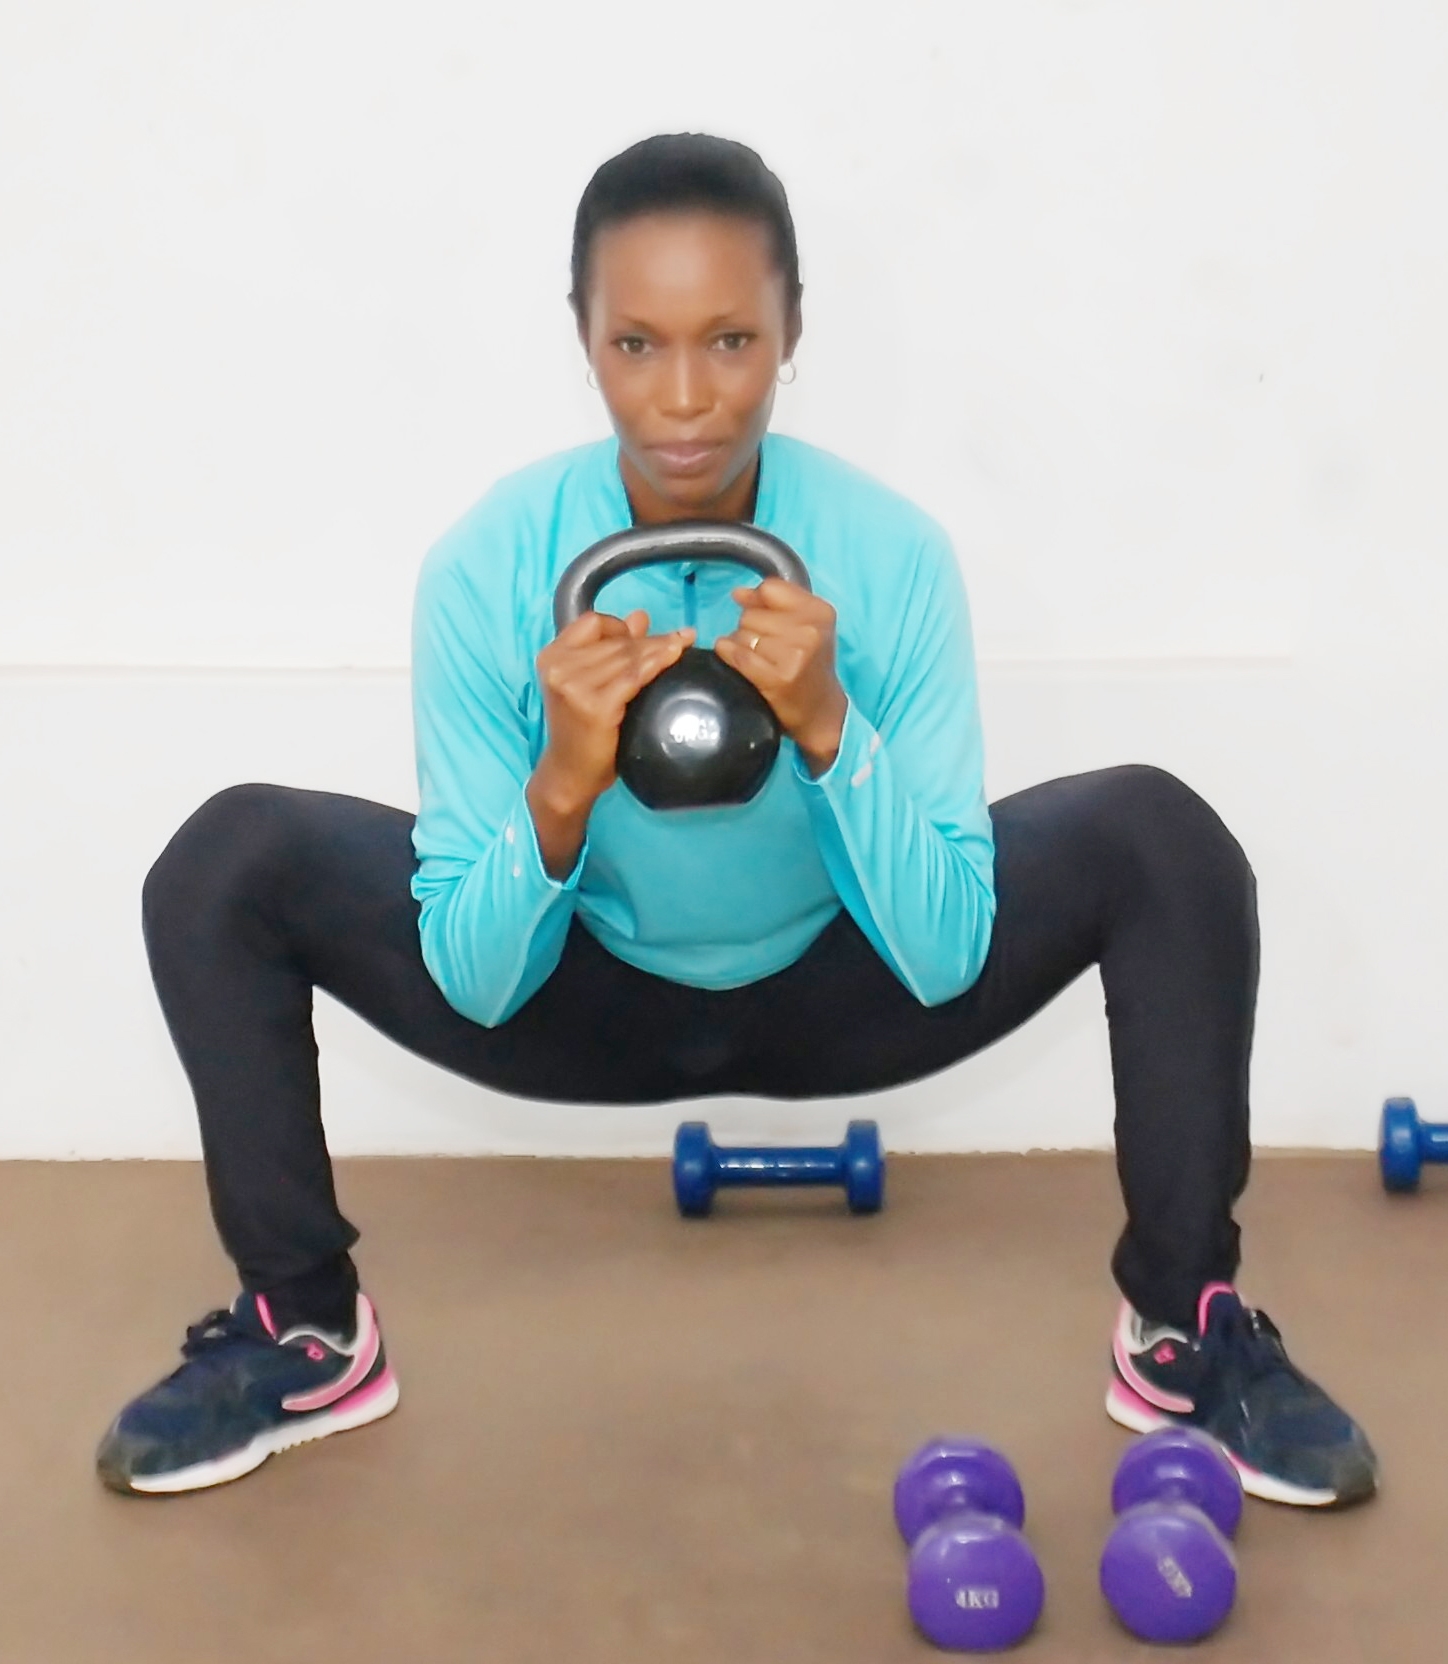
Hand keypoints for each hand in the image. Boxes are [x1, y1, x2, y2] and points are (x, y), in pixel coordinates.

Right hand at [533, 610, 695, 811]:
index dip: (620, 627)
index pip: (592, 623)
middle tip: (681, 638)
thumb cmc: (581, 729)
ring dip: (658, 650)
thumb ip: (612, 648)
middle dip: (650, 640)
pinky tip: (674, 659)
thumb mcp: (589, 683)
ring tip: (683, 645)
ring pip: (627, 656)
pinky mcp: (595, 707)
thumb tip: (641, 615)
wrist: (570, 772)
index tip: (643, 637)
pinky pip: (633, 678)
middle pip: (615, 641)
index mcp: (552, 656)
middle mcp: (559, 667)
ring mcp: (574, 687)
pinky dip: (656, 666)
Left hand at [714, 580, 847, 774]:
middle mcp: (810, 631)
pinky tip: (736, 659)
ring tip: (758, 657)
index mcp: (819, 612)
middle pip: (751, 613)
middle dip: (750, 627)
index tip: (760, 614)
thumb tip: (738, 593)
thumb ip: (773, 603)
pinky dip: (729, 654)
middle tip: (764, 645)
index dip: (757, 601)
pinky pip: (738, 655)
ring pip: (742, 634)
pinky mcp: (777, 678)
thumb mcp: (805, 625)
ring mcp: (794, 656)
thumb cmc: (808, 662)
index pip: (770, 589)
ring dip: (741, 644)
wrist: (820, 709)